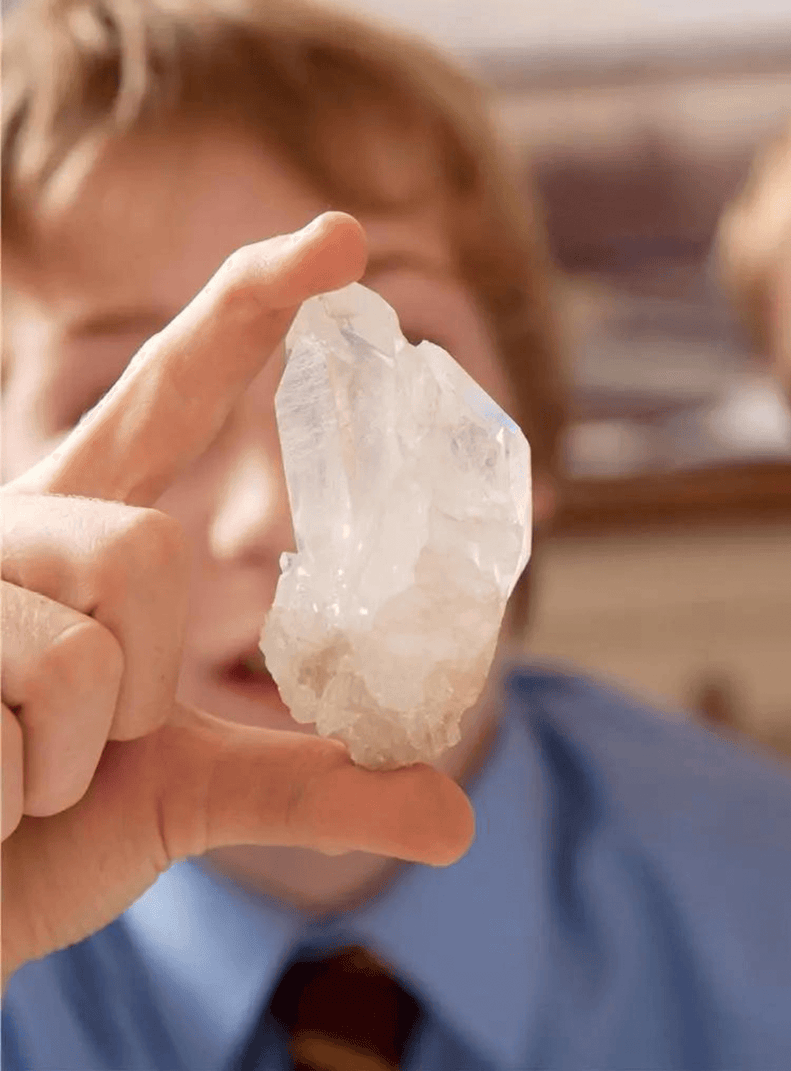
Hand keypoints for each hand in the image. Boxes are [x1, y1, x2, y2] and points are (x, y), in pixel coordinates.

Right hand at [0, 213, 474, 984]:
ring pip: (88, 649)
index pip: (174, 390)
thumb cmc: (40, 836)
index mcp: (82, 529)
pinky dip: (13, 794)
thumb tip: (461, 824)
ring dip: (74, 755)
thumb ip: (315, 788)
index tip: (343, 238)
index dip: (250, 306)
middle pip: (148, 551)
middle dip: (142, 683)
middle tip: (87, 743)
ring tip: (16, 778)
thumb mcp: (187, 795)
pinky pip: (21, 712)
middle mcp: (11, 527)